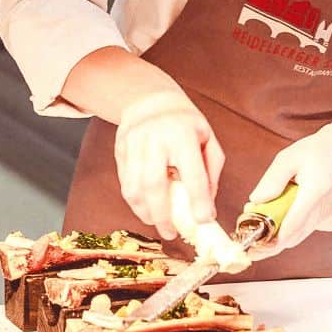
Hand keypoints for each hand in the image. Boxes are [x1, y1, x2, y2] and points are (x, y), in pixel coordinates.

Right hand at [114, 90, 223, 240]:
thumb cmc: (184, 122)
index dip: (198, 200)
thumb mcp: (207, 139)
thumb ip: (211, 171)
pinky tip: (145, 208)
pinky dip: (135, 202)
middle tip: (171, 232)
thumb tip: (208, 206)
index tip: (203, 220)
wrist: (149, 99)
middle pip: (154, 185)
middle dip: (162, 215)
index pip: (192, 173)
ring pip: (134, 188)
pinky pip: (125, 183)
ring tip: (157, 223)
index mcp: (183, 134)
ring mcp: (134, 144)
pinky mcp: (120, 150)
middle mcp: (155, 138)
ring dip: (145, 212)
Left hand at [246, 115, 331, 252]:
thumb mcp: (290, 156)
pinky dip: (297, 222)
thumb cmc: (320, 151)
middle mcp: (329, 208)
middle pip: (294, 235)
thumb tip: (255, 202)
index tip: (254, 247)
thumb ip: (272, 179)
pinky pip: (308, 228)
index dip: (272, 239)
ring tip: (275, 207)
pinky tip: (299, 203)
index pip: (294, 223)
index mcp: (318, 189)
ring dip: (283, 228)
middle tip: (250, 234)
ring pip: (300, 233)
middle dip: (270, 238)